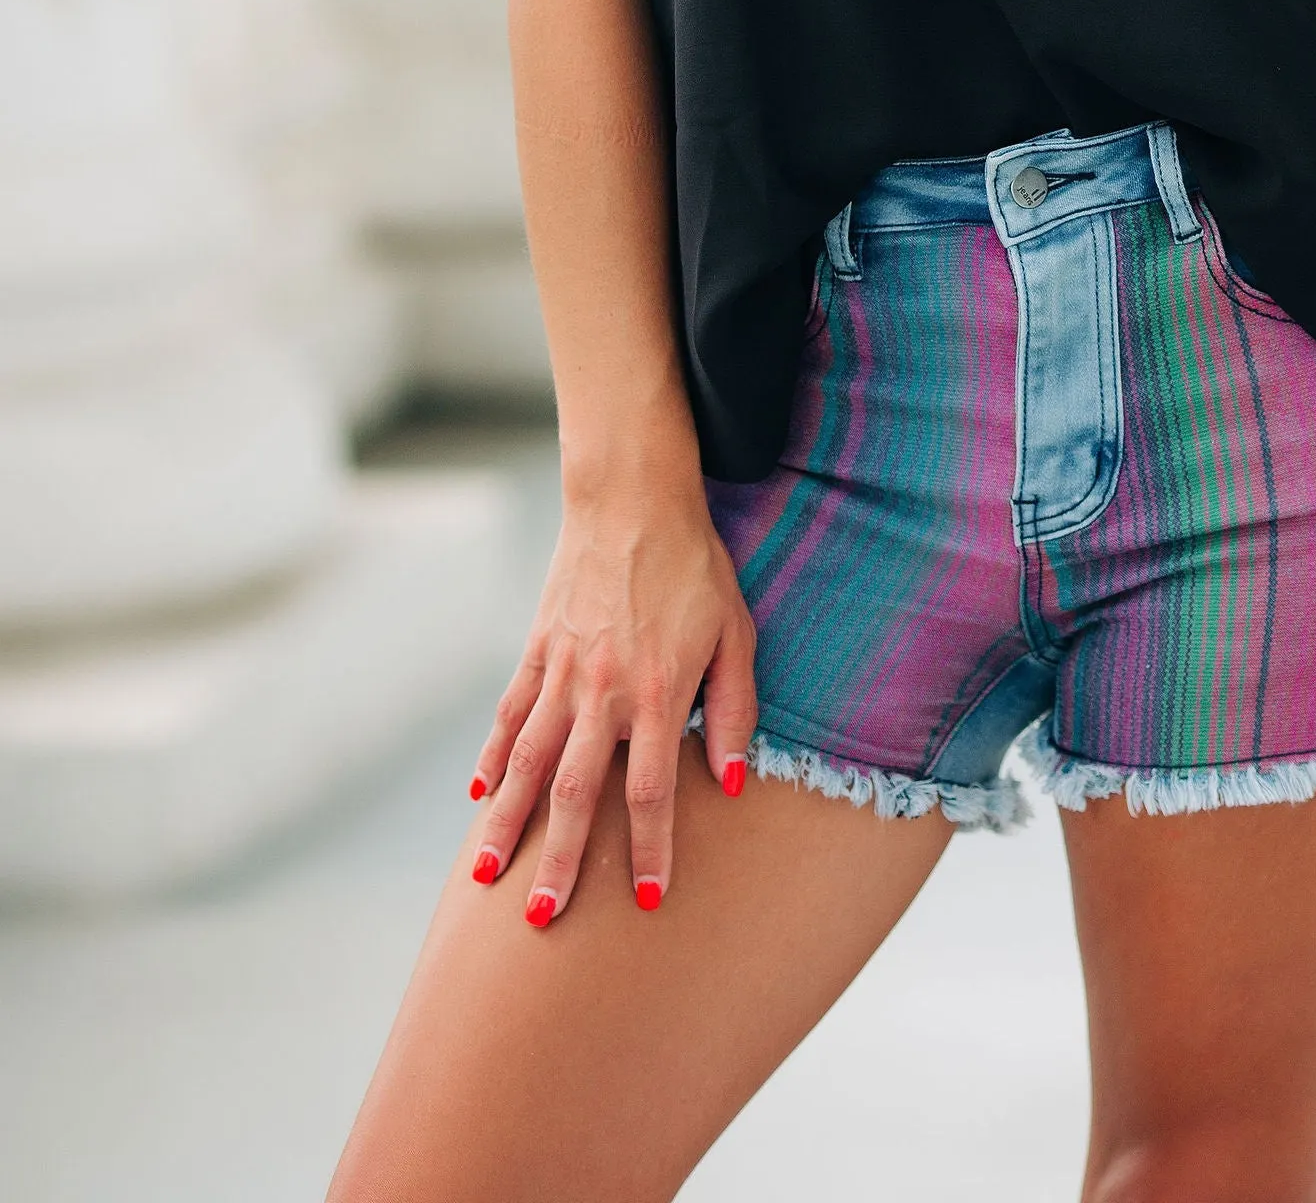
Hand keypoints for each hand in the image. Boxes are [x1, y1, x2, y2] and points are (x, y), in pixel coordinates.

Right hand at [466, 482, 755, 923]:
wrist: (632, 498)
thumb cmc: (696, 568)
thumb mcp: (736, 634)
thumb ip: (735, 710)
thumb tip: (733, 782)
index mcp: (658, 694)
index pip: (653, 792)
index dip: (653, 850)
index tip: (650, 901)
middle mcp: (604, 692)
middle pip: (576, 793)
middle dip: (559, 861)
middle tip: (540, 920)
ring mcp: (563, 671)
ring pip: (527, 761)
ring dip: (506, 822)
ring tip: (485, 877)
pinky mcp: (537, 648)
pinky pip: (510, 712)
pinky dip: (491, 753)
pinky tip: (476, 794)